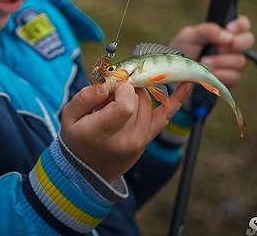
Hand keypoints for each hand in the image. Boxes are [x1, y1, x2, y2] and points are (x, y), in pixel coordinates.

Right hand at [60, 82, 191, 182]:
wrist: (86, 172)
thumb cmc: (76, 139)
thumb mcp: (69, 116)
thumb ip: (85, 97)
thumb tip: (107, 85)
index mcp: (103, 132)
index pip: (127, 104)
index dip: (122, 88)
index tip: (110, 88)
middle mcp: (126, 139)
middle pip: (138, 100)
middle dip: (128, 88)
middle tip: (113, 91)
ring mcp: (140, 141)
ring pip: (148, 103)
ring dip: (137, 93)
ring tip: (119, 98)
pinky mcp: (147, 140)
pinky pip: (164, 116)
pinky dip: (176, 100)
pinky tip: (187, 84)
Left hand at [169, 15, 254, 87]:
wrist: (173, 74)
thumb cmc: (181, 51)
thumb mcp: (189, 35)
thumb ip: (207, 30)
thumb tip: (228, 36)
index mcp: (224, 32)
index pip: (244, 24)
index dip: (240, 25)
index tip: (229, 29)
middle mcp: (231, 47)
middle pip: (248, 40)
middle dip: (235, 44)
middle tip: (218, 48)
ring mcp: (232, 64)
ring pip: (240, 60)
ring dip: (221, 61)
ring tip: (203, 62)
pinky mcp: (230, 80)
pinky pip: (234, 76)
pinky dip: (220, 75)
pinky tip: (209, 73)